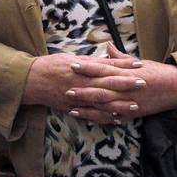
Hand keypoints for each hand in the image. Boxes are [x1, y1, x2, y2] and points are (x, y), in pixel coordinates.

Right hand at [23, 51, 147, 123]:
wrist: (31, 80)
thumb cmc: (51, 66)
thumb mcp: (71, 58)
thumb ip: (90, 61)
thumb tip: (107, 58)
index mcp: (82, 69)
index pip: (107, 67)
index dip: (123, 66)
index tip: (138, 64)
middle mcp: (83, 84)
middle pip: (108, 84)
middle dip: (127, 84)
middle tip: (144, 83)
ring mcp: (79, 98)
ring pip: (103, 103)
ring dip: (120, 105)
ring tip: (135, 106)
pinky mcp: (74, 108)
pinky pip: (92, 114)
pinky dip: (104, 117)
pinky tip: (116, 119)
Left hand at [67, 42, 176, 119]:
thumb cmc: (158, 72)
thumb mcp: (139, 62)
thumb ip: (120, 57)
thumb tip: (106, 47)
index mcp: (127, 73)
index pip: (104, 68)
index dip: (88, 67)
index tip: (73, 64)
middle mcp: (127, 88)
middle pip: (101, 89)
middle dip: (83, 90)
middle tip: (66, 90)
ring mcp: (129, 102)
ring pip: (105, 107)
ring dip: (88, 108)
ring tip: (71, 108)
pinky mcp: (133, 113)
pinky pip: (114, 118)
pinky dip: (101, 120)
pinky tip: (88, 120)